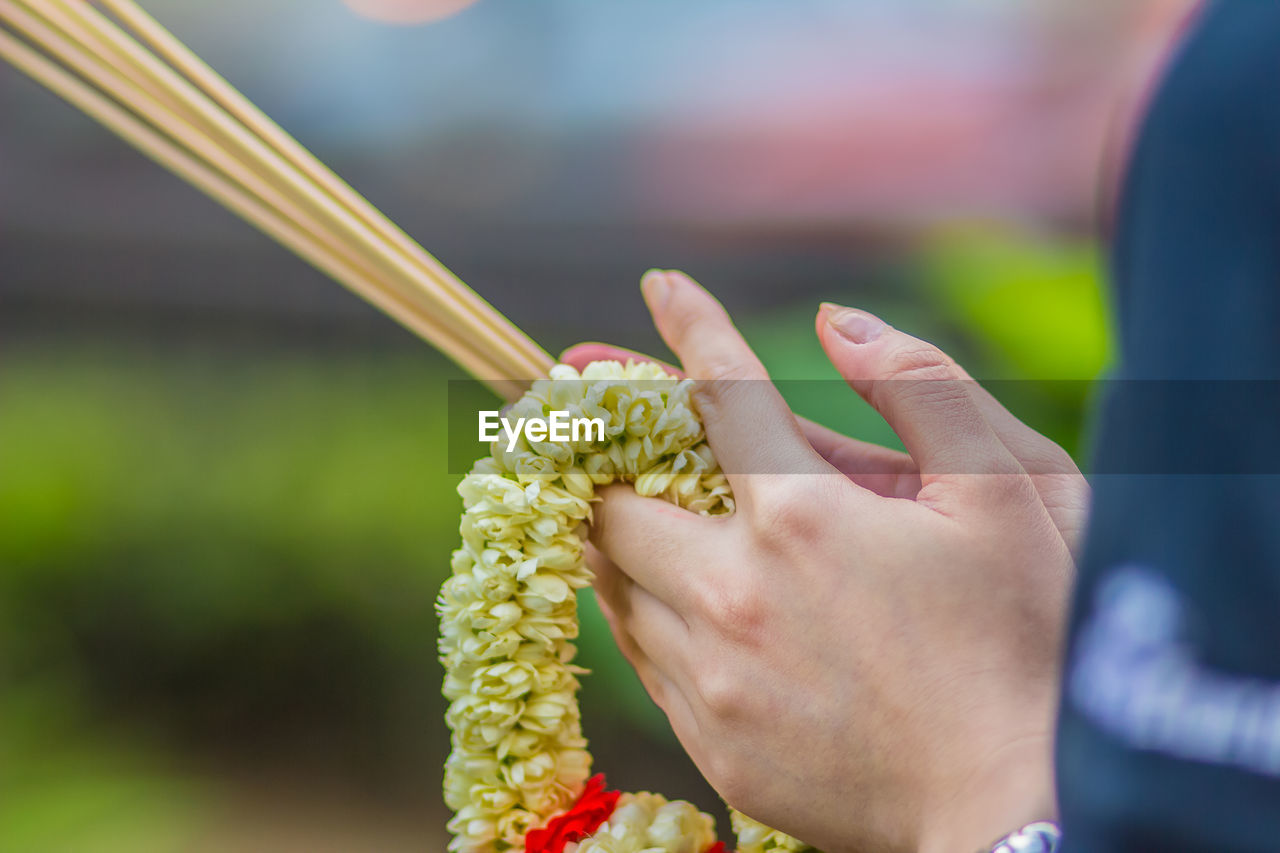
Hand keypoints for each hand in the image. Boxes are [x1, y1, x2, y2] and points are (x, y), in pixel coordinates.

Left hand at [561, 270, 1086, 852]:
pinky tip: (672, 594)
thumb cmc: (1030, 643)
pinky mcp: (711, 741)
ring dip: (616, 530)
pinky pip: (640, 656)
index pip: (720, 394)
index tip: (662, 285)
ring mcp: (712, 678)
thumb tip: (835, 324)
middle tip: (604, 421)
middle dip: (607, 449)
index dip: (689, 327)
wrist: (1020, 811)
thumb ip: (921, 387)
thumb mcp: (1010, 493)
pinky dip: (641, 607)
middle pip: (617, 499)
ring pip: (613, 582)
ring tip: (629, 499)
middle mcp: (733, 595)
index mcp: (804, 519)